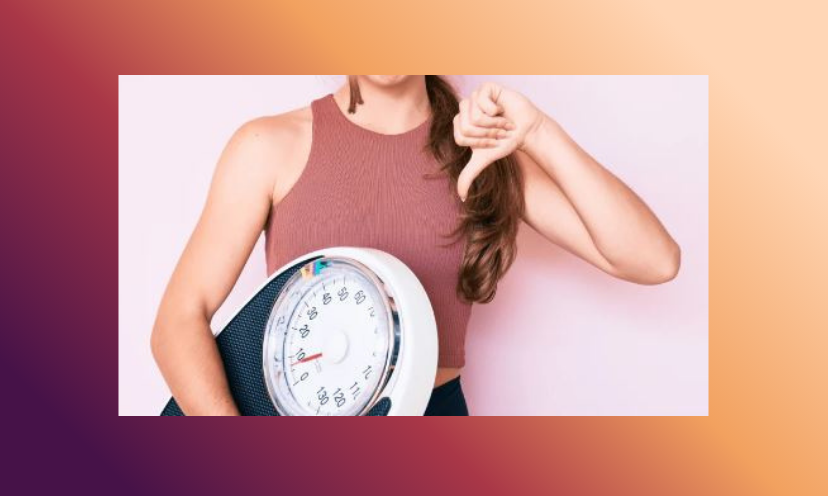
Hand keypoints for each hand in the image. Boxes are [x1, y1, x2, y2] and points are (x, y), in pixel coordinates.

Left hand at [453, 82, 544, 200]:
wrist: (525, 131)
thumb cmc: (504, 143)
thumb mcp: (483, 160)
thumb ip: (468, 176)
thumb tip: (461, 196)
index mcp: (459, 124)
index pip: (460, 137)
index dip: (479, 142)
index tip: (491, 141)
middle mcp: (464, 109)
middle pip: (467, 126)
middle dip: (487, 134)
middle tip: (498, 132)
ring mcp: (475, 97)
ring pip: (475, 116)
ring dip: (493, 124)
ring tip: (502, 122)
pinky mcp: (486, 88)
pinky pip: (483, 100)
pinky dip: (495, 111)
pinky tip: (502, 110)